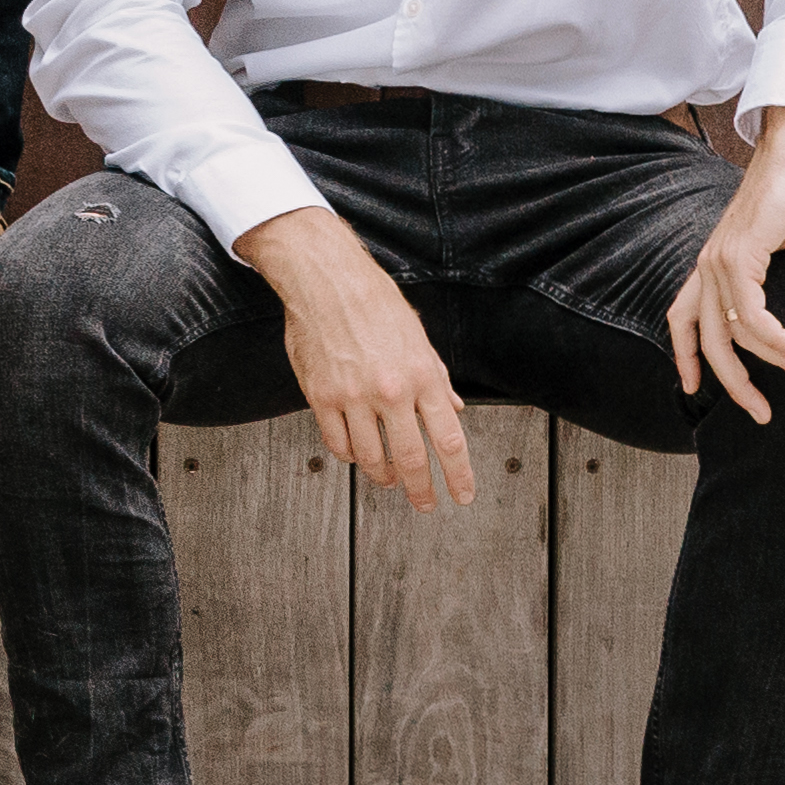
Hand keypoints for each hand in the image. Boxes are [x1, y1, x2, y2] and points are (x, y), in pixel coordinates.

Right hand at [249, 206, 475, 511]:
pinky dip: (350, 456)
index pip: (449, 440)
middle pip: (411, 459)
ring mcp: (354, 396)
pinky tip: (357, 454)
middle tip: (425, 504)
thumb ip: (438, 378)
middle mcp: (391, 391)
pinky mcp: (321, 396)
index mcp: (422, 376)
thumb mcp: (419, 337)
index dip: (459, 475)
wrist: (326, 280)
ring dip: (382, 476)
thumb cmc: (375, 302)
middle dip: (422, 490)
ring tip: (388, 479)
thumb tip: (455, 410)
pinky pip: (338, 444)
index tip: (462, 495)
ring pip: (371, 458)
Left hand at [669, 110, 784, 424]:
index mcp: (716, 265)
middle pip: (708, 340)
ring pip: (738, 333)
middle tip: (762, 415)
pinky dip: (777, 339)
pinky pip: (752, 314)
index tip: (691, 391)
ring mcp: (719, 259)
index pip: (683, 317)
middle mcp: (709, 266)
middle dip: (733, 383)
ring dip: (778, 360)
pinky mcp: (739, 253)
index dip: (685, 355)